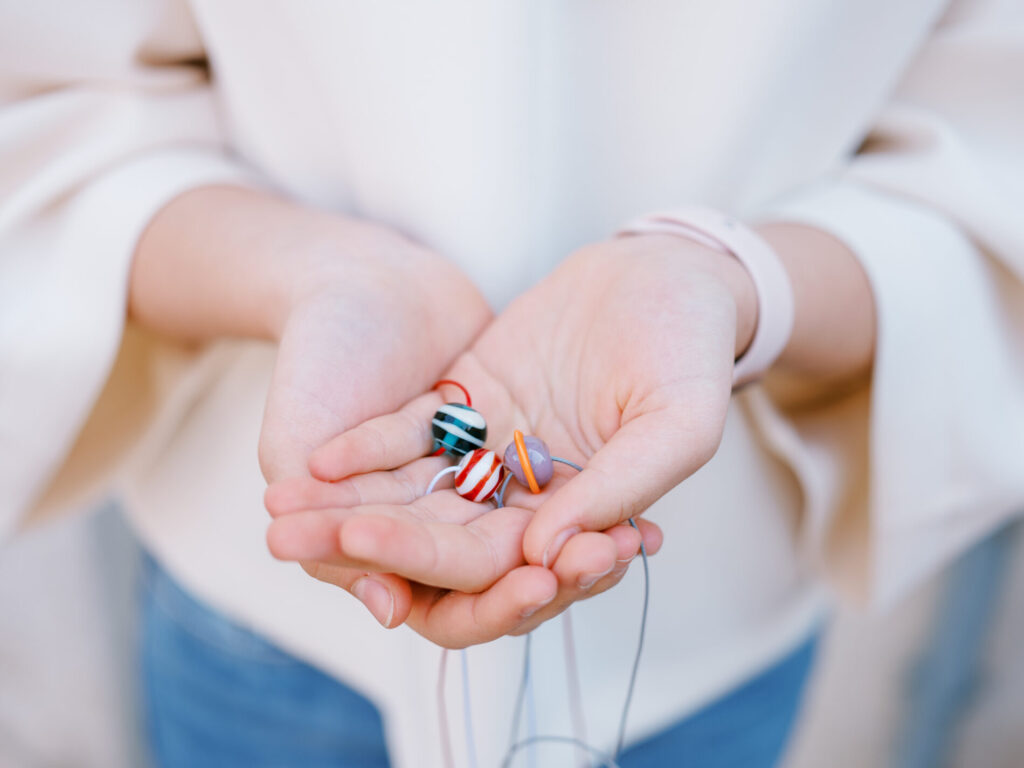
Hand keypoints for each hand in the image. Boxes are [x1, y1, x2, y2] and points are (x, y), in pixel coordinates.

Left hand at [266, 233, 753, 644]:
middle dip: (367, 547)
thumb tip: (545, 553)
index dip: (442, 572)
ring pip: (414, 494)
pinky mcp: (470, 403)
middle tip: (291, 545)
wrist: (666, 273)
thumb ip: (619, 488)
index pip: (506, 572)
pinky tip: (315, 461)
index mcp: (585, 522)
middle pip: (441, 544)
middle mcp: (532, 499)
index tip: (373, 562)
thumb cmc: (689, 349)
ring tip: (279, 513)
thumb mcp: (679, 421)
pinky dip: (366, 449)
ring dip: (346, 505)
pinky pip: (412, 434)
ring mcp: (496, 452)